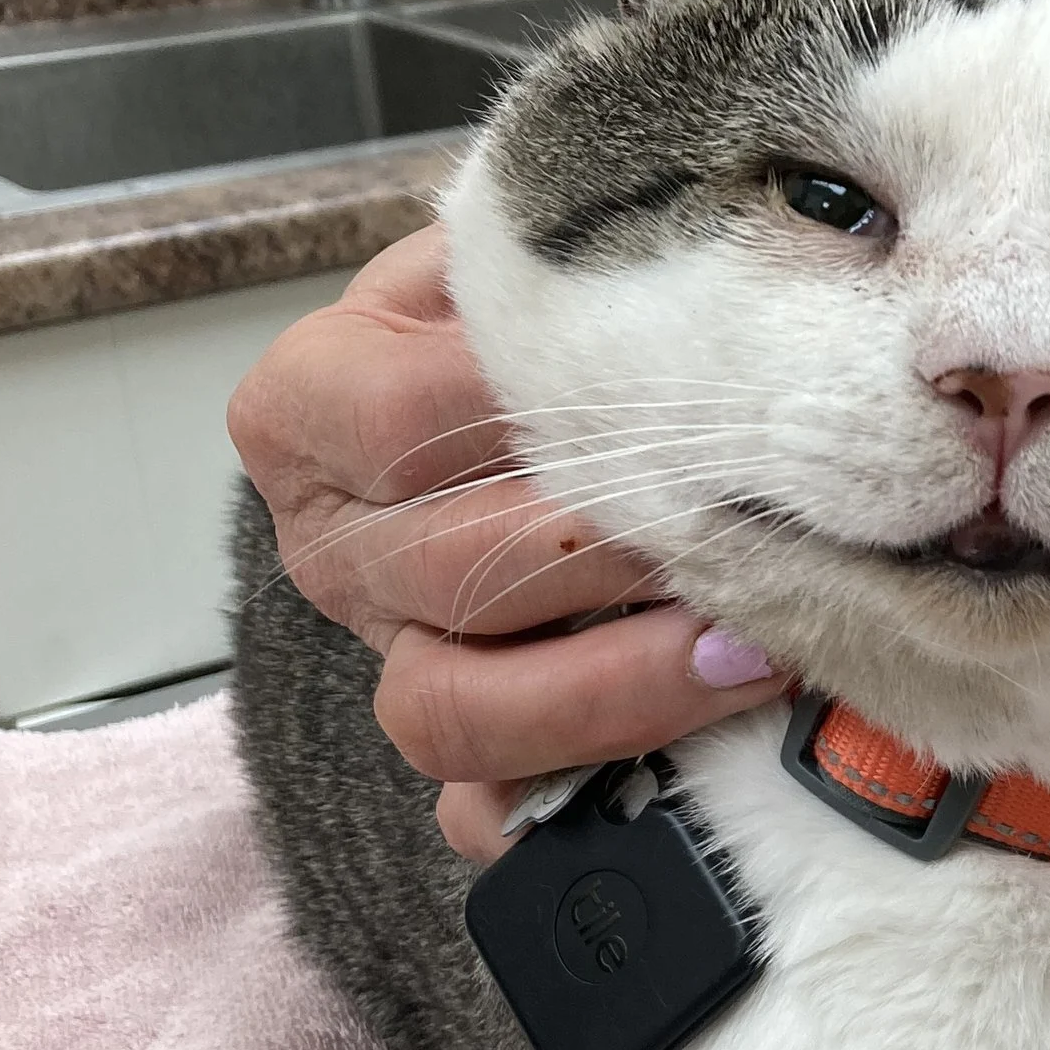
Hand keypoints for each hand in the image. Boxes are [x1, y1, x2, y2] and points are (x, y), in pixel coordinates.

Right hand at [226, 222, 790, 862]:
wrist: (525, 413)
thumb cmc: (531, 324)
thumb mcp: (518, 248)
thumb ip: (561, 241)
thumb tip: (698, 235)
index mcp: (308, 410)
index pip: (406, 417)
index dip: (546, 414)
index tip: (678, 399)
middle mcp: (335, 549)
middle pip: (447, 573)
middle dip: (609, 559)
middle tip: (741, 531)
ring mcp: (391, 659)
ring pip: (454, 711)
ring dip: (612, 686)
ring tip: (740, 646)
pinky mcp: (458, 758)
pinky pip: (492, 814)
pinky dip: (588, 792)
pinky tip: (693, 756)